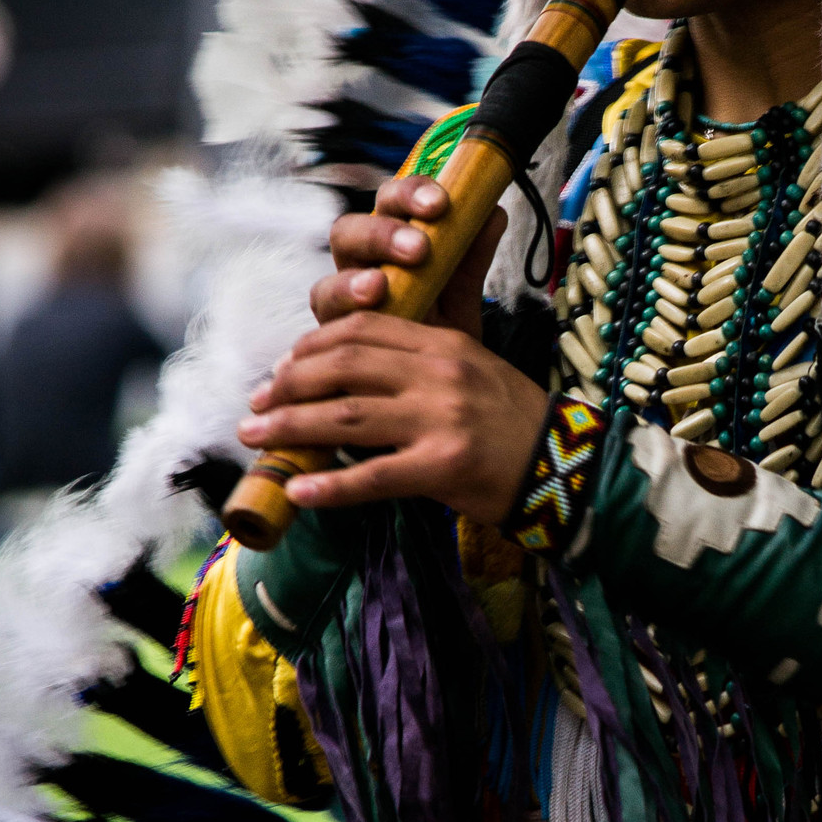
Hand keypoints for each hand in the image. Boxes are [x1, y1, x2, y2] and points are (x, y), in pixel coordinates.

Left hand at [240, 313, 549, 521]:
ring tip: (255, 438)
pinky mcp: (443, 466)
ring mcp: (440, 419)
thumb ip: (420, 359)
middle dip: (287, 384)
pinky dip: (329, 486)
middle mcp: (439, 374)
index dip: (311, 347)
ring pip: (345, 417)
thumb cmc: (514, 423)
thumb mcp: (473, 370)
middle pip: (342, 367)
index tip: (283, 368)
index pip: (361, 330)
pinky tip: (298, 490)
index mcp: (443, 344)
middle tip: (256, 403)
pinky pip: (373, 476)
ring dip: (290, 427)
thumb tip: (355, 366)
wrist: (566, 466)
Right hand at [310, 174, 505, 338]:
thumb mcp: (463, 295)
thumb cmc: (442, 333)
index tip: (440, 203)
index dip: (409, 194)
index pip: (390, 203)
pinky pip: (324, 328)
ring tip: (379, 287)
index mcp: (388, 242)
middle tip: (418, 248)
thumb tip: (494, 212)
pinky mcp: (331, 342)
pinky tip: (363, 319)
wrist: (435, 390)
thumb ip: (472, 257)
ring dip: (351, 280)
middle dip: (381, 234)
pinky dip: (340, 320)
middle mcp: (358, 268)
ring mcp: (339, 307)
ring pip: (327, 281)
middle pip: (348, 231)